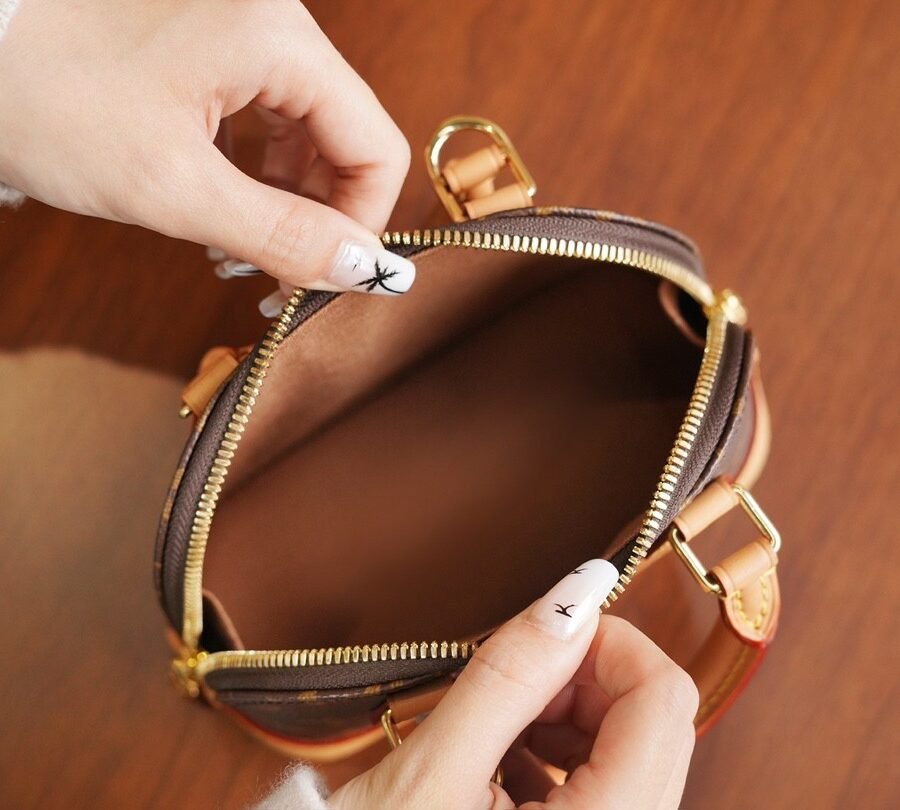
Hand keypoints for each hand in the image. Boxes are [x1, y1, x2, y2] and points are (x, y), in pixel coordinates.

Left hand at [0, 0, 414, 294]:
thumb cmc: (45, 96)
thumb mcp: (173, 186)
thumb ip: (283, 234)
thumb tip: (365, 271)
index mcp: (278, 39)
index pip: (376, 148)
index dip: (362, 225)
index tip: (323, 276)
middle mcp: (273, 22)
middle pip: (346, 140)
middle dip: (320, 218)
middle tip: (274, 275)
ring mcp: (241, 29)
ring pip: (308, 134)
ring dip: (287, 201)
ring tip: (236, 248)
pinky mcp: (211, 43)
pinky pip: (267, 117)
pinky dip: (255, 172)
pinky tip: (219, 206)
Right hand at [328, 559, 698, 808]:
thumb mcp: (436, 769)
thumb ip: (512, 673)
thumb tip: (580, 588)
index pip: (664, 698)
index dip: (605, 643)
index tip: (544, 633)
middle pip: (652, 719)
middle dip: (579, 680)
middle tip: (506, 687)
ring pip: (629, 745)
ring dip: (563, 714)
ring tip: (494, 729)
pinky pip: (603, 780)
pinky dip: (552, 753)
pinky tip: (497, 763)